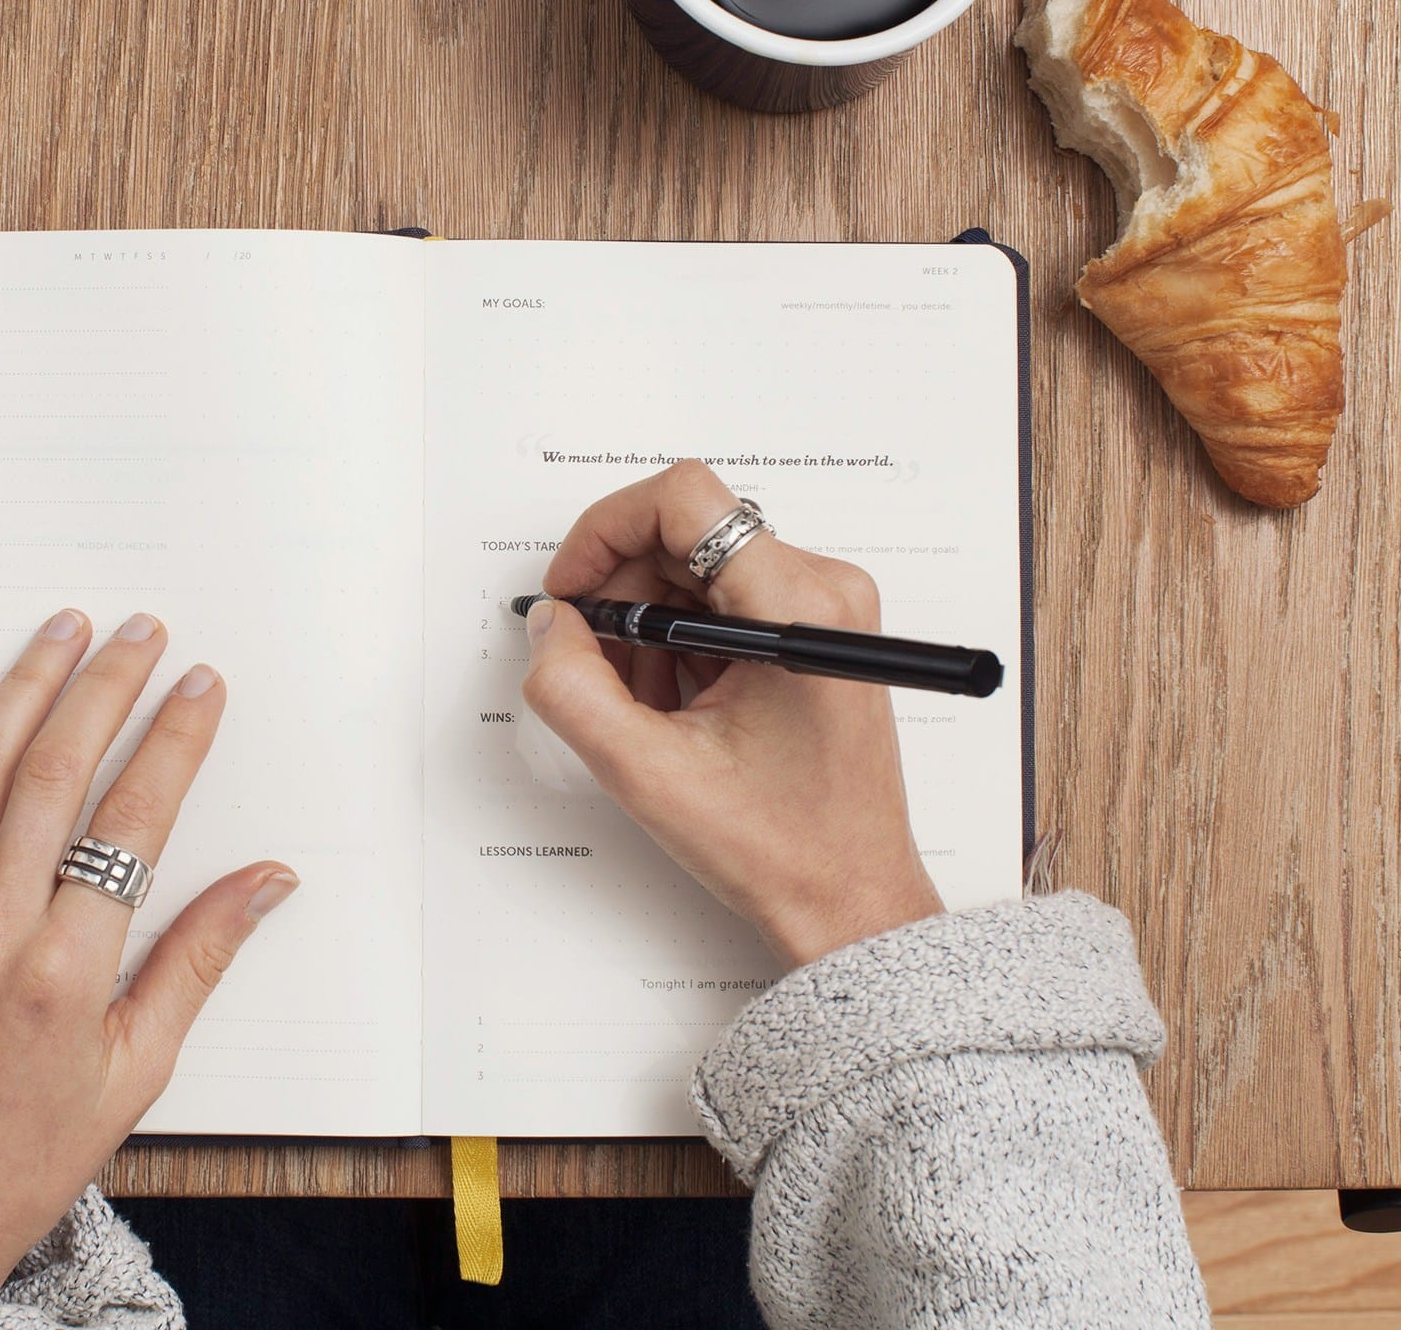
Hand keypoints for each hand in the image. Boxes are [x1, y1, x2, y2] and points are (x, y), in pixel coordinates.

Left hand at [0, 610, 297, 1302]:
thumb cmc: (25, 1157)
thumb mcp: (136, 1073)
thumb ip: (198, 962)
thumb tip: (267, 883)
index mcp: (66, 974)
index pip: (131, 822)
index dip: (171, 742)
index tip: (199, 688)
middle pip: (52, 775)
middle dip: (102, 689)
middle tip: (140, 633)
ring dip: (23, 689)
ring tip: (62, 631)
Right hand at [525, 462, 941, 966]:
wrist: (849, 899)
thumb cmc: (783, 847)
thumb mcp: (648, 773)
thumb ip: (574, 688)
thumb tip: (551, 625)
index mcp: (797, 607)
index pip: (684, 499)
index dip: (606, 531)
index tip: (573, 589)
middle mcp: (823, 590)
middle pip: (685, 533)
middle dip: (623, 594)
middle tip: (596, 665)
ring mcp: (824, 610)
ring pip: (698, 569)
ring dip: (650, 626)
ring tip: (646, 706)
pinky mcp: (816, 632)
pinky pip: (724, 601)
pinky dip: (680, 644)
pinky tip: (677, 708)